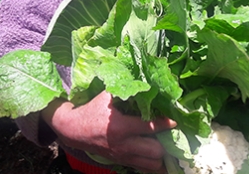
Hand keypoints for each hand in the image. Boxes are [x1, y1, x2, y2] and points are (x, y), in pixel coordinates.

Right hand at [41, 91, 176, 172]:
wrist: (73, 130)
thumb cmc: (91, 110)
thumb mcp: (106, 96)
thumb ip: (125, 90)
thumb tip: (143, 83)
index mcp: (121, 127)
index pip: (149, 128)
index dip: (165, 124)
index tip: (174, 121)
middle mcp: (124, 145)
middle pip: (155, 151)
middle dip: (165, 142)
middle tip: (170, 133)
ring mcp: (123, 156)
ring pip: (151, 164)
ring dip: (160, 155)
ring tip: (165, 145)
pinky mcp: (121, 162)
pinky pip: (143, 169)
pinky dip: (152, 164)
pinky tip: (157, 156)